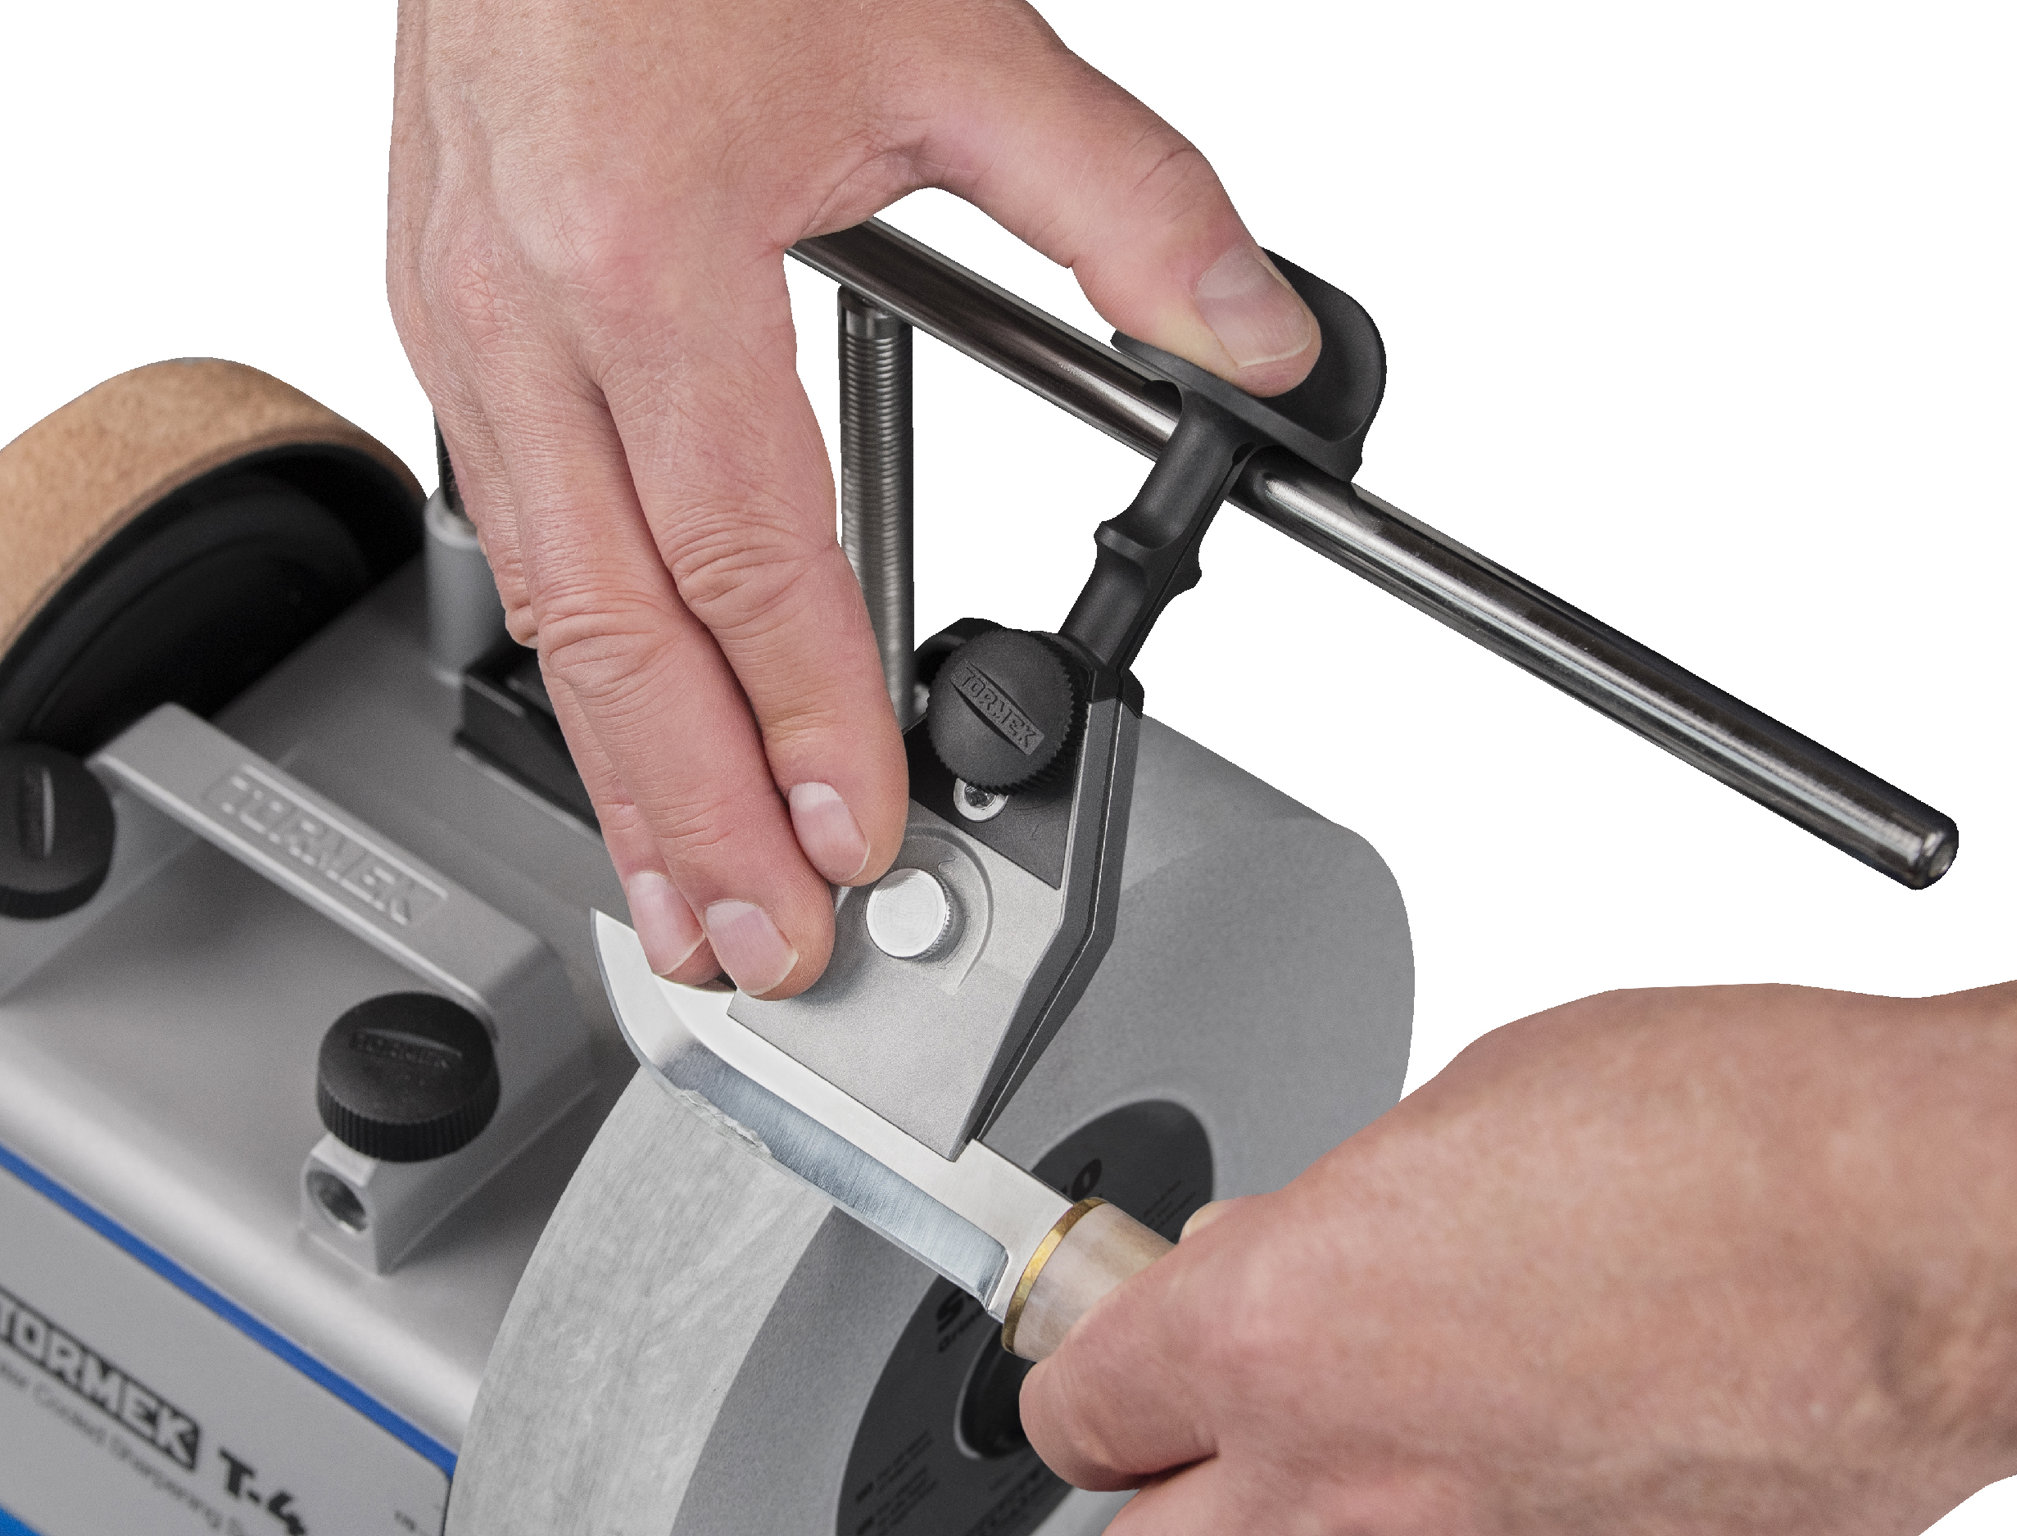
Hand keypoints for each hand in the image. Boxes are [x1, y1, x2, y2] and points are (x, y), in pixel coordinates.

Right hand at [387, 0, 1321, 995]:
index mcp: (649, 252)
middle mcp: (526, 312)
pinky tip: (618, 733)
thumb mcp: (949, 36)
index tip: (859, 831)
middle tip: (762, 949)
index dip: (809, 707)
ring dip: (615, 773)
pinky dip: (568, 664)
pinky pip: (504, 536)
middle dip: (695, 812)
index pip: (748, 548)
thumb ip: (1124, 197)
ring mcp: (460, 323)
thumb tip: (1251, 332)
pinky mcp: (441, 318)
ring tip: (681, 899)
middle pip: (620, 629)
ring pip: (541, 608)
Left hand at [1022, 979, 2016, 1533]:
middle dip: (1155, 1486)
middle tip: (1203, 1421)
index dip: (1090, 1368)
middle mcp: (1357, 1490)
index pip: (1080, 1409)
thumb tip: (1292, 1260)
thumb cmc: (1727, 1137)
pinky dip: (1462, 1524)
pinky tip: (1522, 1450)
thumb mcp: (1458, 1117)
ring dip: (1304, 1514)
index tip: (1116, 1344)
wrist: (1933, 1236)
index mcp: (1282, 1333)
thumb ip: (1334, 1222)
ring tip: (1380, 1429)